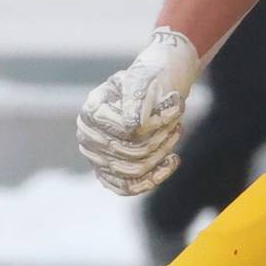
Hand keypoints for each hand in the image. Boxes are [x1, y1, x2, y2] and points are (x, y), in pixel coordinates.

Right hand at [76, 28, 199, 195]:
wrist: (148, 88)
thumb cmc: (145, 79)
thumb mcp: (142, 78)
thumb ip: (136, 97)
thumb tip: (132, 126)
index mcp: (92, 109)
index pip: (126, 129)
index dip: (155, 123)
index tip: (177, 108)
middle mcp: (87, 135)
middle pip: (130, 151)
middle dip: (160, 139)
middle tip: (177, 124)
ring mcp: (95, 157)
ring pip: (134, 170)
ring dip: (161, 153)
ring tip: (175, 133)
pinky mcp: (106, 174)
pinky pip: (129, 187)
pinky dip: (154, 177)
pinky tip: (171, 160)